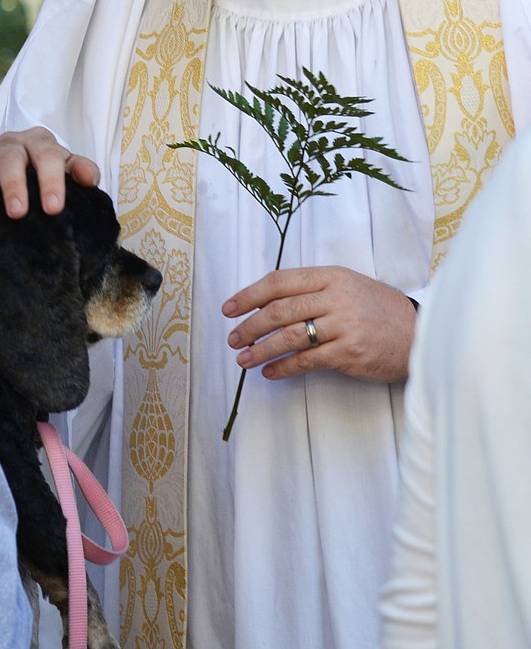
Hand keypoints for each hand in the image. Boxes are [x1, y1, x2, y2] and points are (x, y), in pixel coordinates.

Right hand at [0, 127, 99, 218]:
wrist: (22, 161)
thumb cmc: (48, 170)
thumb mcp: (68, 167)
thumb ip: (82, 170)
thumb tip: (89, 178)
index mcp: (40, 142)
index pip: (47, 156)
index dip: (50, 181)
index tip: (53, 208)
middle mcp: (12, 143)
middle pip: (10, 158)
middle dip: (13, 185)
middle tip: (17, 213)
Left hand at [222, 266, 416, 383]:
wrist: (420, 333)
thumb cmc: (378, 310)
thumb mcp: (348, 286)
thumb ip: (313, 290)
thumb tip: (267, 303)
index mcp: (331, 275)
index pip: (279, 281)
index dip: (249, 295)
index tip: (229, 308)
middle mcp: (336, 296)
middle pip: (279, 310)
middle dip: (249, 326)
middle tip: (232, 339)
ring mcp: (344, 325)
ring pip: (289, 336)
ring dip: (260, 349)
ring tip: (243, 359)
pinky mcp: (350, 352)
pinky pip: (306, 360)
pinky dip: (283, 367)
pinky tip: (270, 373)